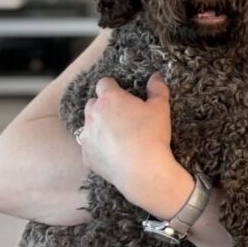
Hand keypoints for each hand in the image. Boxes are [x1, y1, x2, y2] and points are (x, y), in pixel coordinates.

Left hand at [78, 73, 175, 198]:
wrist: (142, 170)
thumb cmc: (151, 135)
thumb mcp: (160, 108)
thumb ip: (157, 88)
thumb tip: (156, 76)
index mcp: (110, 98)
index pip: (104, 83)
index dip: (113, 86)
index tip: (122, 93)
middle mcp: (93, 114)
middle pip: (93, 103)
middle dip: (103, 106)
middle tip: (121, 115)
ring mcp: (87, 136)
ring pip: (88, 125)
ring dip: (98, 126)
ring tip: (116, 136)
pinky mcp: (86, 155)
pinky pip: (89, 147)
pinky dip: (98, 147)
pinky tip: (113, 153)